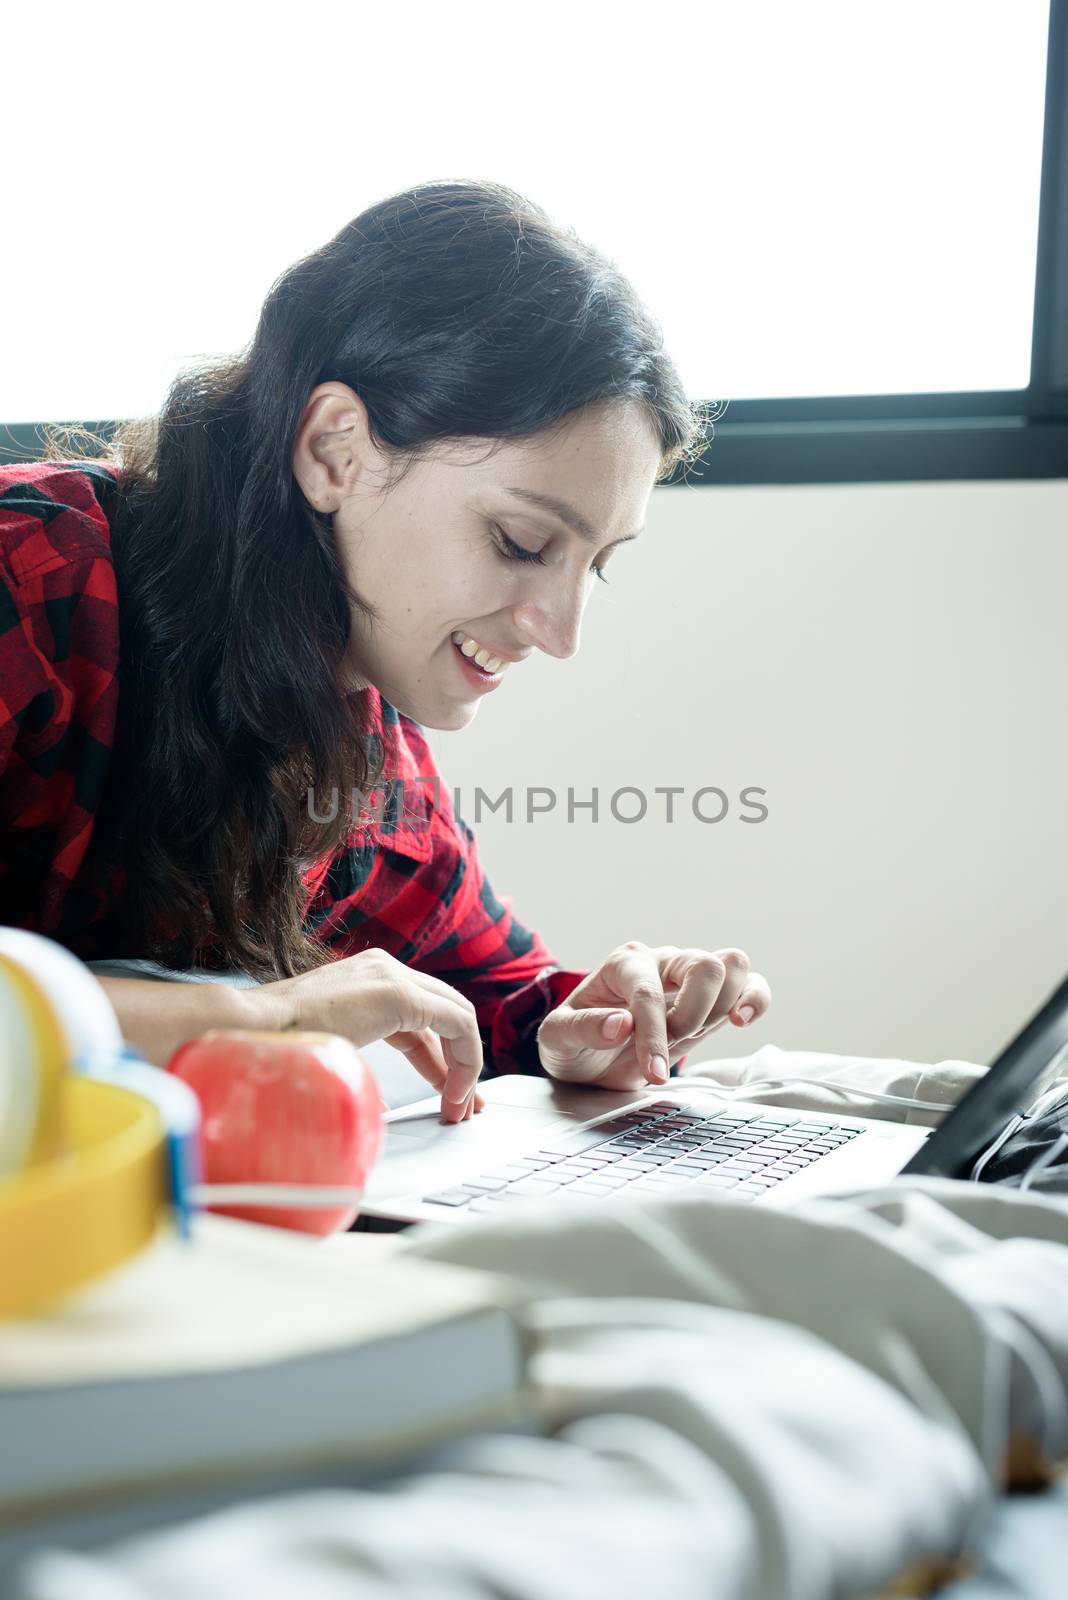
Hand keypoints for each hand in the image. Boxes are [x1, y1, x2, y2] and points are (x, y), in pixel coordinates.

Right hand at [253, 948, 483, 1123]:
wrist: (249, 1030)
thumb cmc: (274, 1044)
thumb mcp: (328, 1047)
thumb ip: (356, 1054)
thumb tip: (373, 1096)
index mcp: (367, 978)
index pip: (422, 1017)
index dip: (440, 1058)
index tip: (446, 1092)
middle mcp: (385, 968)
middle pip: (444, 1015)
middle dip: (460, 1063)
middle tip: (463, 1105)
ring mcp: (392, 976)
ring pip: (457, 1017)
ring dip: (465, 1066)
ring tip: (459, 1108)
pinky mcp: (398, 992)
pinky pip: (457, 1022)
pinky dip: (465, 1059)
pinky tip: (454, 1092)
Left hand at [536, 941, 770, 1092]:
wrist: (589, 1058)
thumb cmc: (574, 1043)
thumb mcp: (558, 1039)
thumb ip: (582, 1029)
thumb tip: (620, 1024)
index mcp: (624, 964)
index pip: (648, 991)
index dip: (653, 1034)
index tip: (651, 1073)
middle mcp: (661, 961)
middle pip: (703, 964)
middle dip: (691, 1016)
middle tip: (669, 1048)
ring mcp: (690, 976)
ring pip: (732, 965)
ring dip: (722, 1008)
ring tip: (696, 1034)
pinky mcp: (713, 999)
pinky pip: (750, 984)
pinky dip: (754, 999)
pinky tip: (740, 1021)